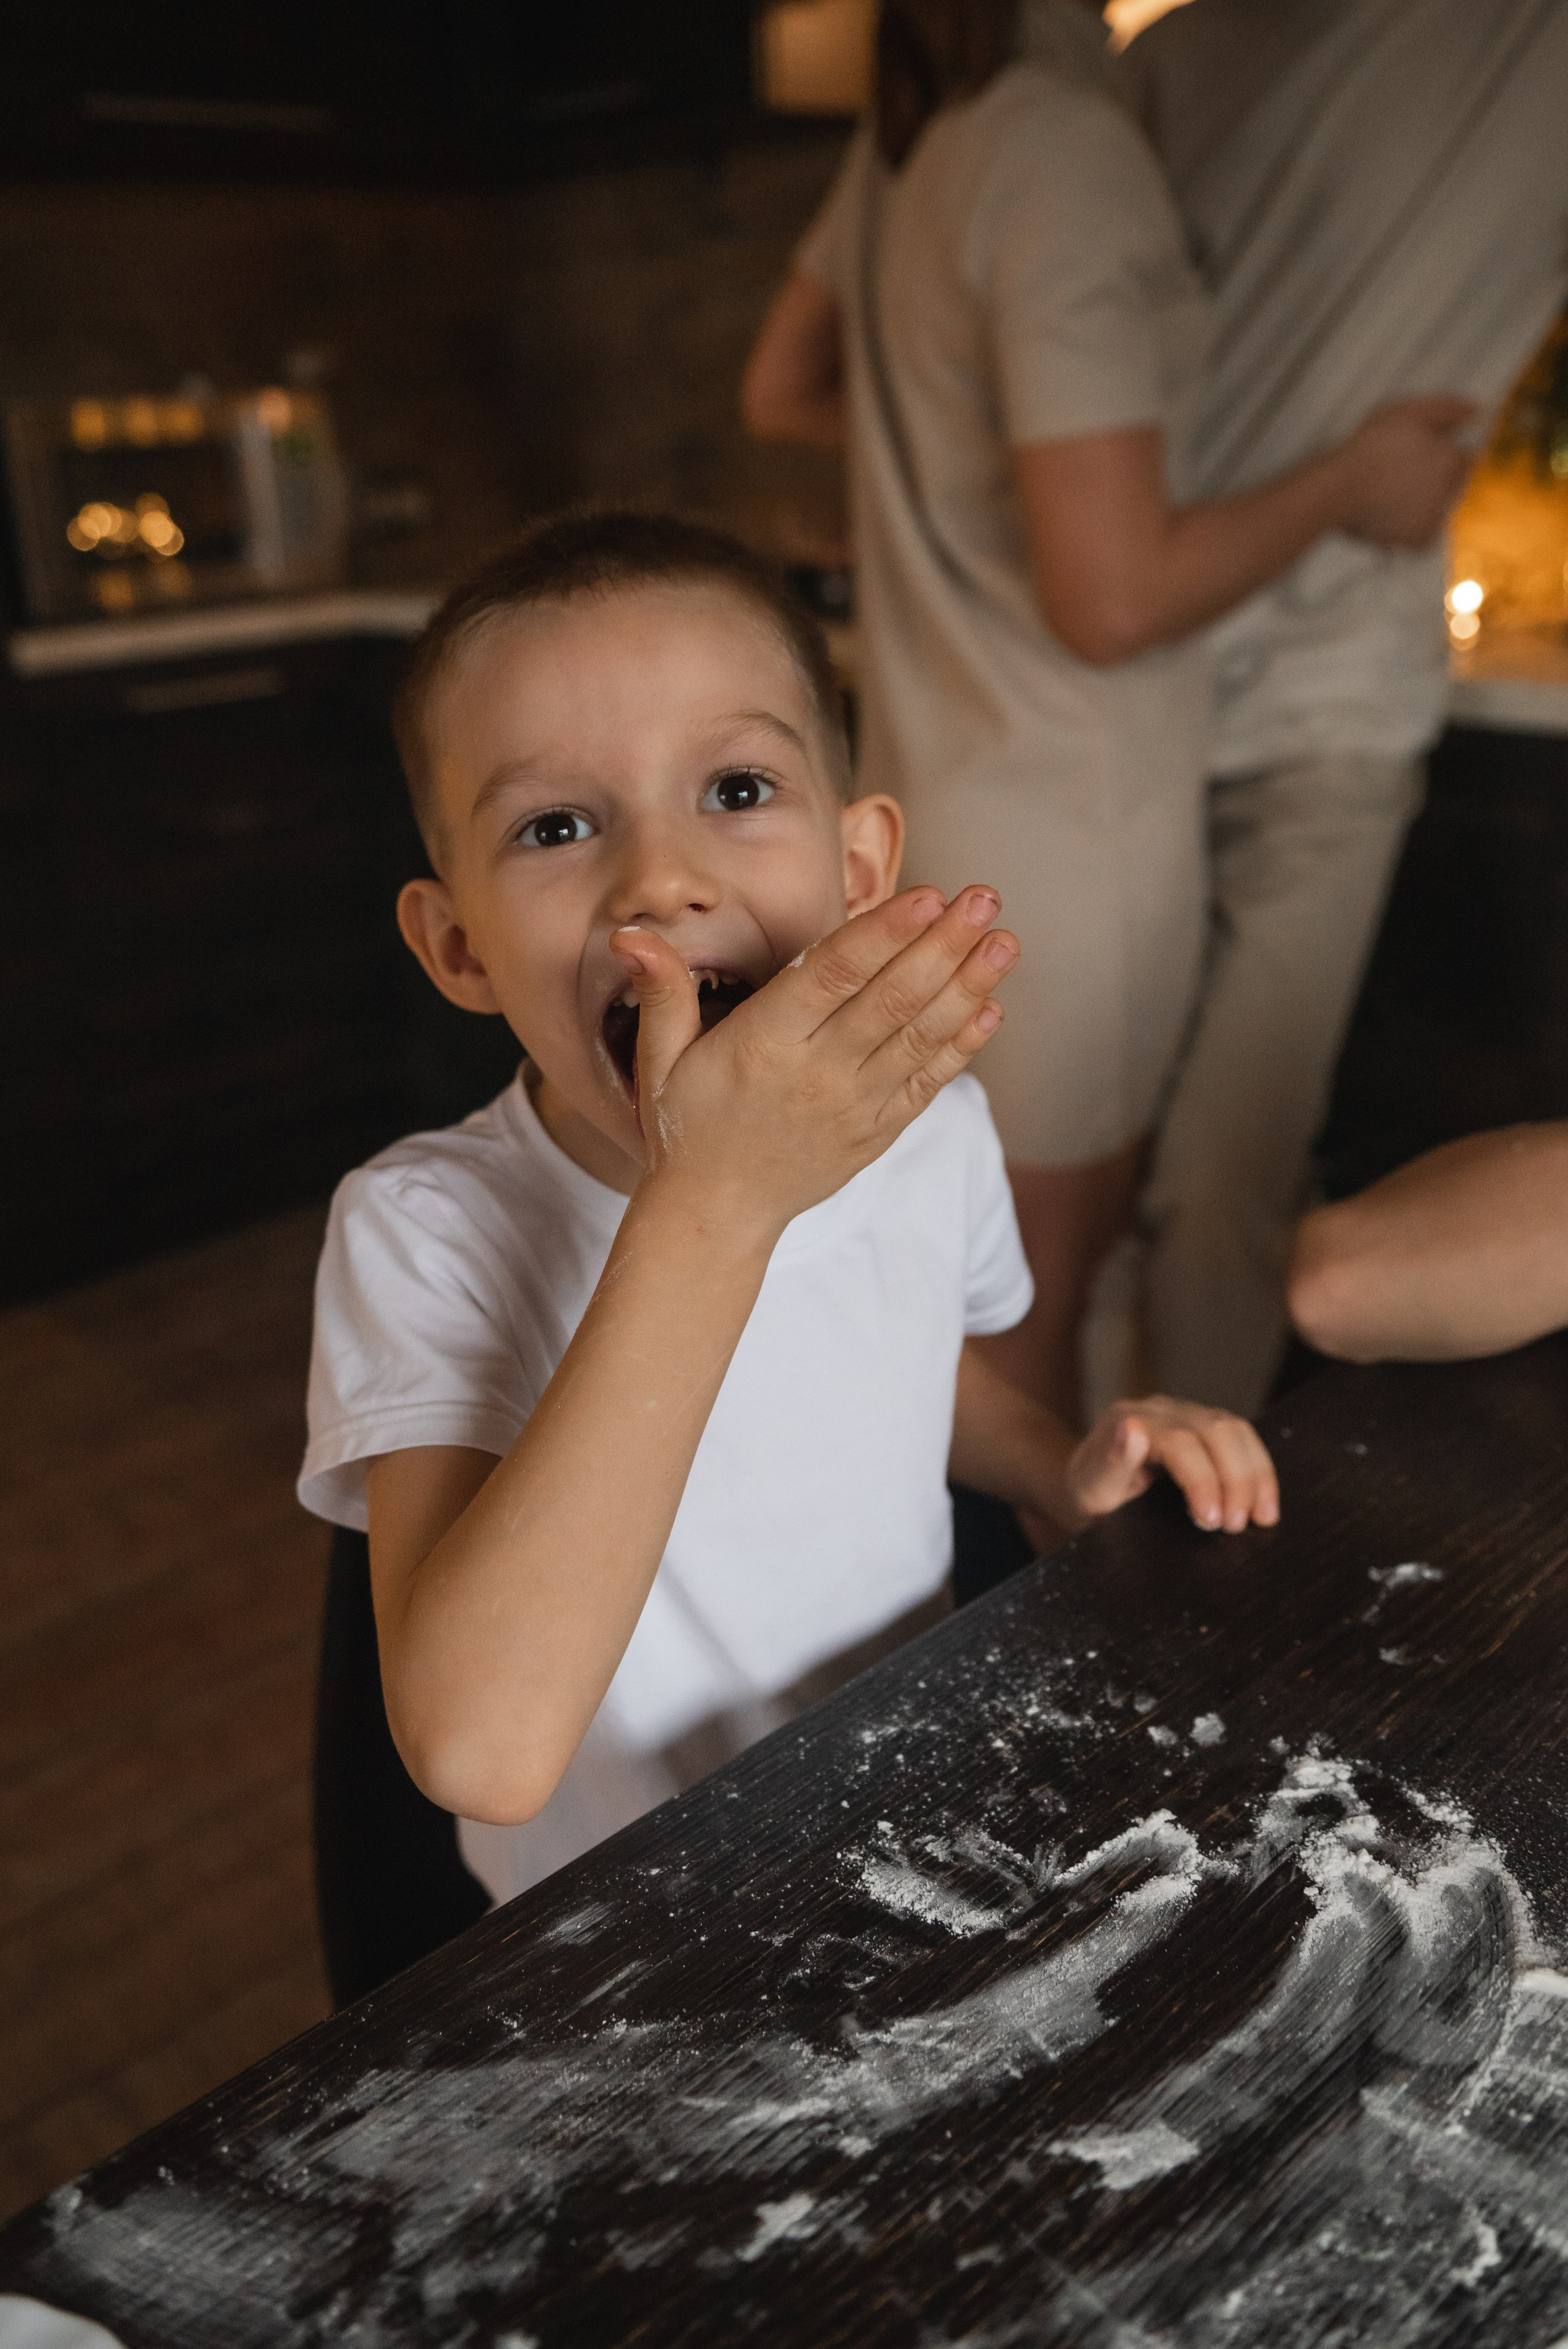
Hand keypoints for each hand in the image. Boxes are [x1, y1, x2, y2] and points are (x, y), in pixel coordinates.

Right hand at [612, 885, 1016, 1243]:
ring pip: (919, 1038)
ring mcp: (854, 1107)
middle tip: (984, 898)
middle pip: (890, 1000)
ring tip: (1004, 942)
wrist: (716, 1214)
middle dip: (943, 946)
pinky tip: (990, 1006)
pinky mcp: (876, 1132)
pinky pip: (927, 1083)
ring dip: (967, 987)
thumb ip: (661, 992)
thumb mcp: (660, 1059)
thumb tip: (630, 932)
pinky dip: (961, 1046)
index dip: (883, 935)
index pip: (832, 978)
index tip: (927, 896)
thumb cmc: (688, 1126)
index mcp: (765, 1046)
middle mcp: (816, 1074)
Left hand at [1065, 1395, 1279, 1534]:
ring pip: (1237, 1431)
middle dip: (1236, 1480)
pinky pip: (1242, 1440)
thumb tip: (1133, 1430)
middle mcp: (1160, 1410)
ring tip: (1260, 1520)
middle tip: (1235, 1527)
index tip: (1210, 1521)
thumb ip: (1110, 1463)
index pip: (1180, 1442)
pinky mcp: (1205, 1428)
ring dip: (1255, 1476)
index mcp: (1128, 1419)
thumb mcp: (1089, 1491)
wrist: (1086, 1490)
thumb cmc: (1087, 1496)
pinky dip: (1259, 1471)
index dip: (1202, 1480)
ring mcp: (1186, 1414)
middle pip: (1217, 1431)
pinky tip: (1264, 1506)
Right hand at [1335, 396, 1477, 550]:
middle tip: (1400, 474)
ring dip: (1424, 501)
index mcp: (1452, 460)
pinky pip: (1424, 532)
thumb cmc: (1369, 448)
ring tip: (1392, 492)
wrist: (1336, 491)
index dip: (1440, 453)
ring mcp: (1435, 519)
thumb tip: (1477, 411)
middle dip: (1435, 478)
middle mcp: (1451, 491)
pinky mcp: (1420, 541)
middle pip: (1455, 483)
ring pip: (1439, 507)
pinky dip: (1411, 525)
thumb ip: (1447, 408)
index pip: (1464, 457)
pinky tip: (1390, 513)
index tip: (1416, 454)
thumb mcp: (1407, 412)